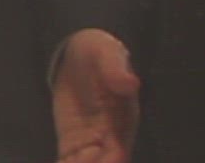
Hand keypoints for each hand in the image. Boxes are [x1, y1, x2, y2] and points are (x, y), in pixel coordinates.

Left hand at [53, 29, 139, 162]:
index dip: (110, 160)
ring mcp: (91, 143)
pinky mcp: (74, 143)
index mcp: (120, 119)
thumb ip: (115, 68)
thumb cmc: (97, 51)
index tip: (103, 161)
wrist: (79, 53)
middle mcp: (109, 138)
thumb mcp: (105, 52)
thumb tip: (130, 82)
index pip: (116, 150)